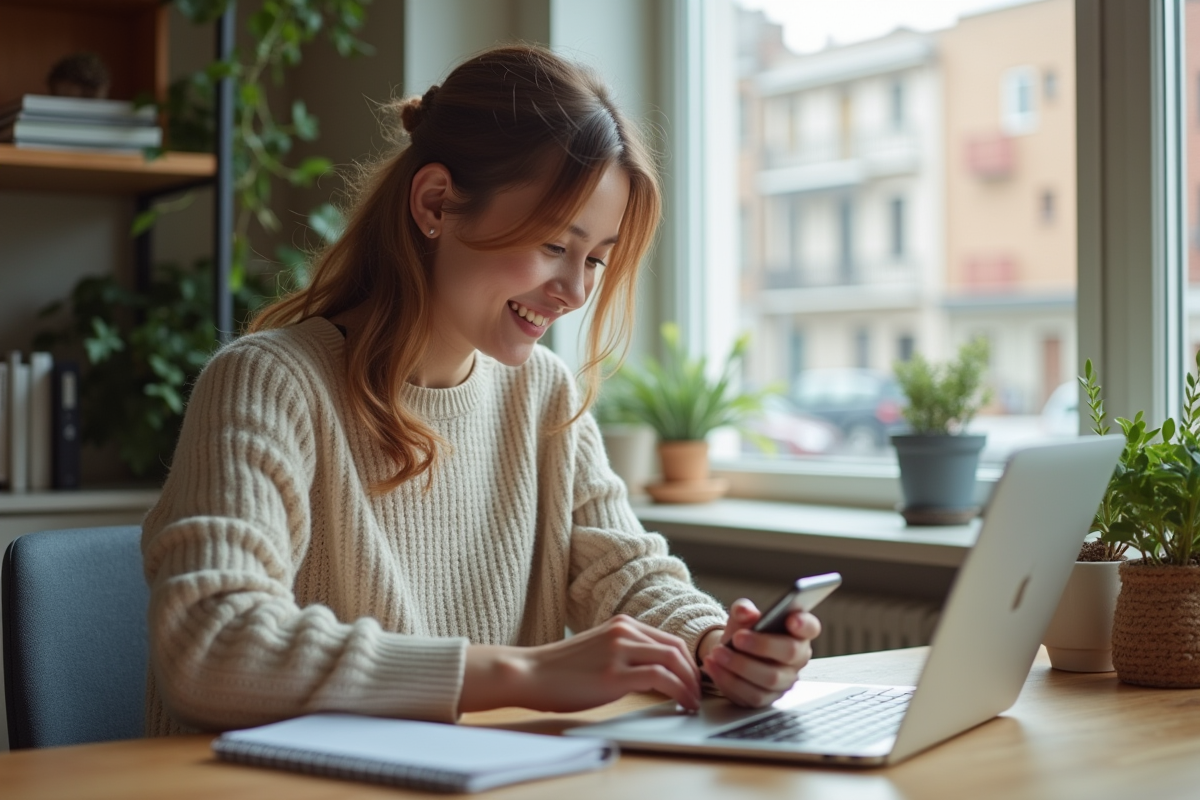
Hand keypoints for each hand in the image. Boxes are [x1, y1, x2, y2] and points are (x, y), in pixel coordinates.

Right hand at [459, 615, 701, 713]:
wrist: (530, 673)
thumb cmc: (560, 670)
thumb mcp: (598, 650)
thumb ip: (625, 653)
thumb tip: (655, 674)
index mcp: (621, 624)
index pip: (669, 639)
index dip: (688, 661)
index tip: (694, 680)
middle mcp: (624, 631)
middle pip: (677, 648)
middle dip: (694, 673)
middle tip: (699, 693)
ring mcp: (619, 650)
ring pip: (674, 660)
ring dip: (690, 684)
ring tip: (692, 702)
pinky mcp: (614, 673)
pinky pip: (661, 679)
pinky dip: (678, 691)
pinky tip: (680, 704)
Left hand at [698, 598, 820, 707]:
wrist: (731, 653)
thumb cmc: (744, 632)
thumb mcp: (741, 617)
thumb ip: (743, 610)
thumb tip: (744, 611)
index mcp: (797, 632)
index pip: (810, 627)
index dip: (804, 624)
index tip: (791, 619)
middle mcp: (797, 658)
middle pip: (790, 653)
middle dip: (761, 645)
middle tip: (738, 638)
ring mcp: (785, 681)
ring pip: (770, 678)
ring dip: (740, 665)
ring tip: (718, 652)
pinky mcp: (767, 698)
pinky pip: (752, 695)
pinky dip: (729, 680)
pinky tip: (714, 666)